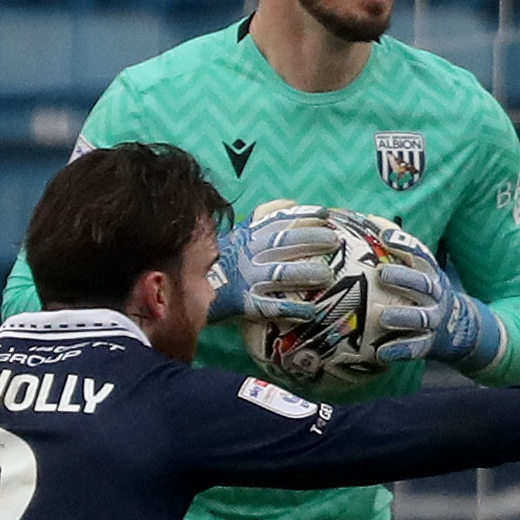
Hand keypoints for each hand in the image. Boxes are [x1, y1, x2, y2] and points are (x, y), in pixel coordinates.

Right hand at [209, 210, 340, 325]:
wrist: (184, 287)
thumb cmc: (219, 263)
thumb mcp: (236, 236)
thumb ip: (258, 223)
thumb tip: (290, 207)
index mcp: (247, 236)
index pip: (278, 220)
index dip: (303, 216)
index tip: (325, 214)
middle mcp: (249, 254)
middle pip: (284, 243)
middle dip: (312, 240)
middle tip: (335, 241)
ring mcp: (247, 278)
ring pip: (281, 273)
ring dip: (306, 273)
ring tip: (328, 275)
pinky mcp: (245, 303)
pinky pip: (272, 305)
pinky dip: (293, 309)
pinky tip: (312, 312)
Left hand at [368, 245, 505, 369]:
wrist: (466, 331)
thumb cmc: (430, 298)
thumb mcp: (425, 276)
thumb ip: (401, 260)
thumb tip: (366, 229)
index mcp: (432, 276)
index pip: (420, 256)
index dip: (404, 244)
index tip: (384, 235)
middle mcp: (436, 297)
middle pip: (422, 285)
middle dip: (403, 278)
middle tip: (382, 273)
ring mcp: (434, 321)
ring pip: (419, 318)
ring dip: (401, 316)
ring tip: (382, 316)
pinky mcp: (429, 345)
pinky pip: (414, 348)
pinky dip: (398, 350)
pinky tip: (380, 352)